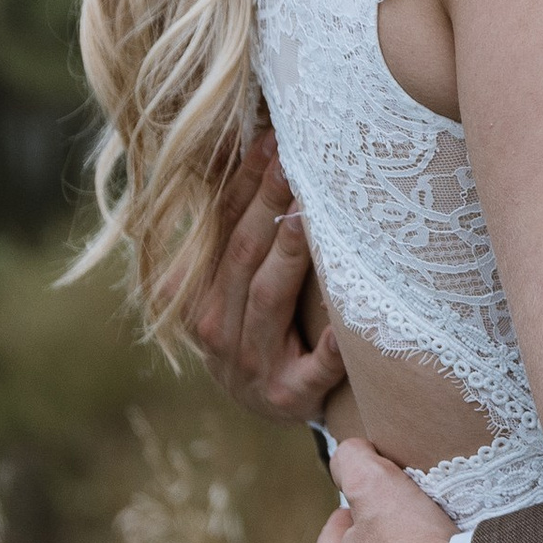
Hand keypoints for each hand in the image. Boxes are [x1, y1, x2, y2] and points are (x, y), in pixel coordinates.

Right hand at [192, 134, 344, 424]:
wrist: (267, 403)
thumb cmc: (258, 327)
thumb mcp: (231, 283)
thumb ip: (237, 229)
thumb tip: (252, 144)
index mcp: (196, 294)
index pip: (221, 228)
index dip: (243, 182)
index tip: (270, 139)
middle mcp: (215, 328)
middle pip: (242, 255)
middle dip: (268, 203)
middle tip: (295, 158)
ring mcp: (249, 365)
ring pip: (268, 298)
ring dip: (290, 253)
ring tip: (312, 212)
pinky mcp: (287, 397)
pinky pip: (313, 369)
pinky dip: (330, 349)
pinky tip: (346, 328)